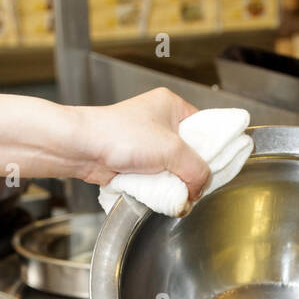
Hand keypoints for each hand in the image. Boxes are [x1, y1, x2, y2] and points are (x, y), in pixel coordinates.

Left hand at [71, 88, 211, 198]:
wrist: (83, 148)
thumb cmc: (120, 135)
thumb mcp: (172, 150)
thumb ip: (197, 169)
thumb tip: (201, 188)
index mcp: (173, 106)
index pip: (205, 129)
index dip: (212, 151)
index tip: (215, 170)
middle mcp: (161, 122)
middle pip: (190, 153)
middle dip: (191, 173)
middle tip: (193, 184)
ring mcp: (147, 143)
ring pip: (173, 169)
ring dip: (173, 183)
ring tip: (171, 189)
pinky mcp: (136, 162)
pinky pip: (157, 178)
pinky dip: (158, 188)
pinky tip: (157, 192)